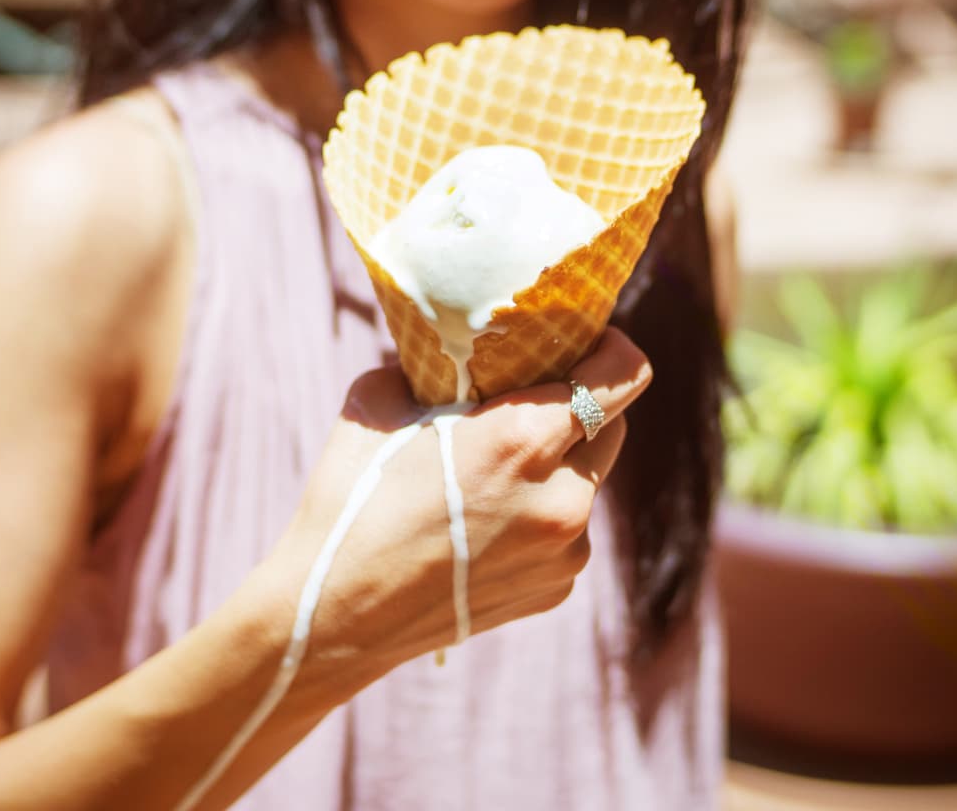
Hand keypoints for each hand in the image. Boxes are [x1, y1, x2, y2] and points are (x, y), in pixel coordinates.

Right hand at [275, 327, 651, 677]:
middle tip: (532, 401)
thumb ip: (437, 368)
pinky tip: (484, 524)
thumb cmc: (350, 498)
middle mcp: (563, 498)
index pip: (622, 375)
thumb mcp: (383, 401)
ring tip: (492, 475)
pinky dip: (541, 516)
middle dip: (582, 406)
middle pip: (613, 426)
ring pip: (588, 482)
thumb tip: (456, 351)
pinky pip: (568, 531)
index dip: (613, 348)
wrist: (333, 614)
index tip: (590, 342)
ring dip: (558, 467)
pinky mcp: (557, 589)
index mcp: (524, 440)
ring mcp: (566, 551)